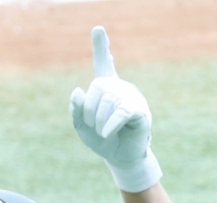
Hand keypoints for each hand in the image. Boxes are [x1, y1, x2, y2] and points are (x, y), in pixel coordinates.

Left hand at [69, 26, 161, 192]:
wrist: (121, 158)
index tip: (98, 29)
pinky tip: (106, 132)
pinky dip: (111, 122)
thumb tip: (78, 91)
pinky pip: (122, 110)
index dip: (101, 46)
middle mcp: (120, 88)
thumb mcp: (83, 127)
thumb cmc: (104, 141)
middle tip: (93, 127)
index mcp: (106, 89)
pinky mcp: (139, 111)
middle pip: (98, 86)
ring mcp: (131, 97)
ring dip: (100, 120)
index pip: (103, 63)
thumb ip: (77, 110)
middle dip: (89, 109)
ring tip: (103, 133)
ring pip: (109, 99)